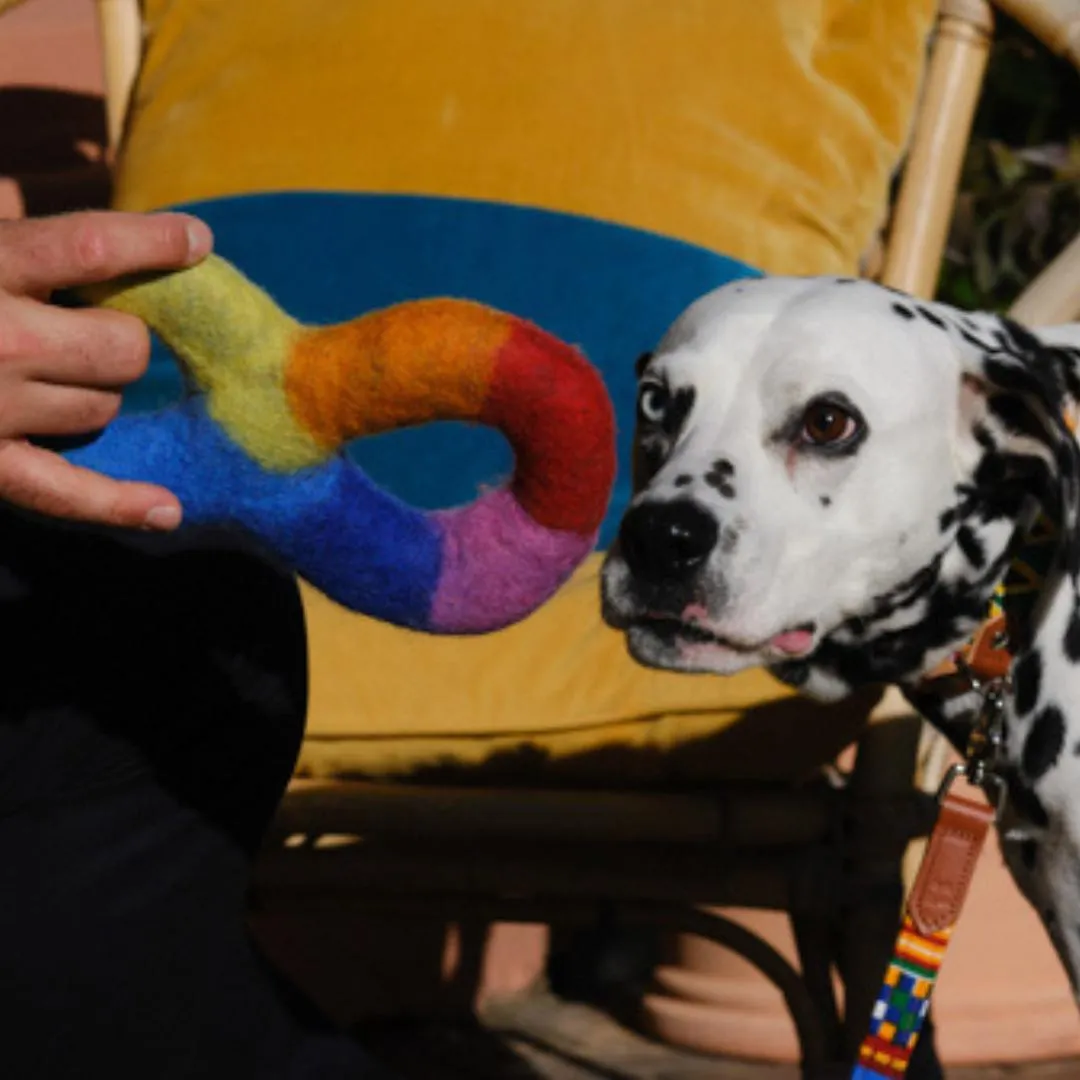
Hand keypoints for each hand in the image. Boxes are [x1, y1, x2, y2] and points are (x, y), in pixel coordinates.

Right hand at [0, 211, 212, 529]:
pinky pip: (63, 491)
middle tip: (92, 331)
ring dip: (95, 395)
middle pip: (123, 348)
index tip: (197, 242)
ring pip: (100, 409)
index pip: (91, 247)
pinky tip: (165, 510)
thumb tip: (66, 221)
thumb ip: (4, 234)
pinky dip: (117, 504)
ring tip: (51, 377)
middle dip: (122, 339)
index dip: (155, 241)